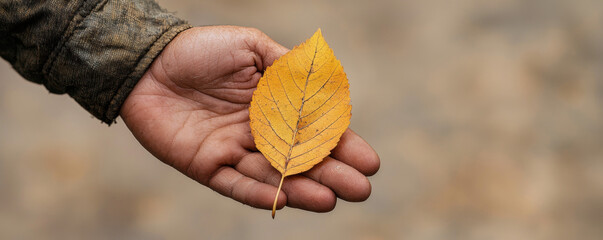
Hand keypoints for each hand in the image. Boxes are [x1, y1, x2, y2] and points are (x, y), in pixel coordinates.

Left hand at [120, 26, 379, 211]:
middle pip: (301, 159)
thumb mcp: (251, 46)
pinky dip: (259, 193)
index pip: (315, 130)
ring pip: (273, 176)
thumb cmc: (200, 50)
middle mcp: (259, 132)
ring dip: (303, 188)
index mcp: (273, 106)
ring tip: (331, 198)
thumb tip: (326, 82)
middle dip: (332, 174)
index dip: (342, 145)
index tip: (368, 161)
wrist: (149, 62)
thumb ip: (286, 66)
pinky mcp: (208, 166)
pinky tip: (286, 199)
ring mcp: (234, 151)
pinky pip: (235, 184)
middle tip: (360, 189)